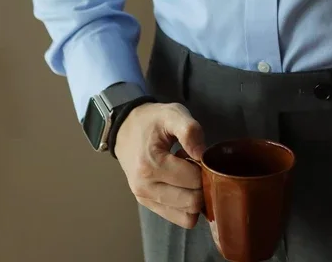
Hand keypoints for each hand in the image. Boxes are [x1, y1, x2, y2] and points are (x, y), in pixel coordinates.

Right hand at [115, 101, 206, 227]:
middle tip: (197, 166)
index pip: (194, 181)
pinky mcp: (147, 204)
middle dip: (203, 185)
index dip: (207, 169)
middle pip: (192, 202)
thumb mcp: (172, 113)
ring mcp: (145, 199)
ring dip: (195, 196)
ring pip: (187, 216)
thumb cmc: (152, 121)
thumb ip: (190, 131)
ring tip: (188, 174)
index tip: (203, 156)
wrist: (125, 129)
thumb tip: (203, 155)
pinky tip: (182, 184)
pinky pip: (178, 218)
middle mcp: (145, 188)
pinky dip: (187, 205)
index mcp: (151, 165)